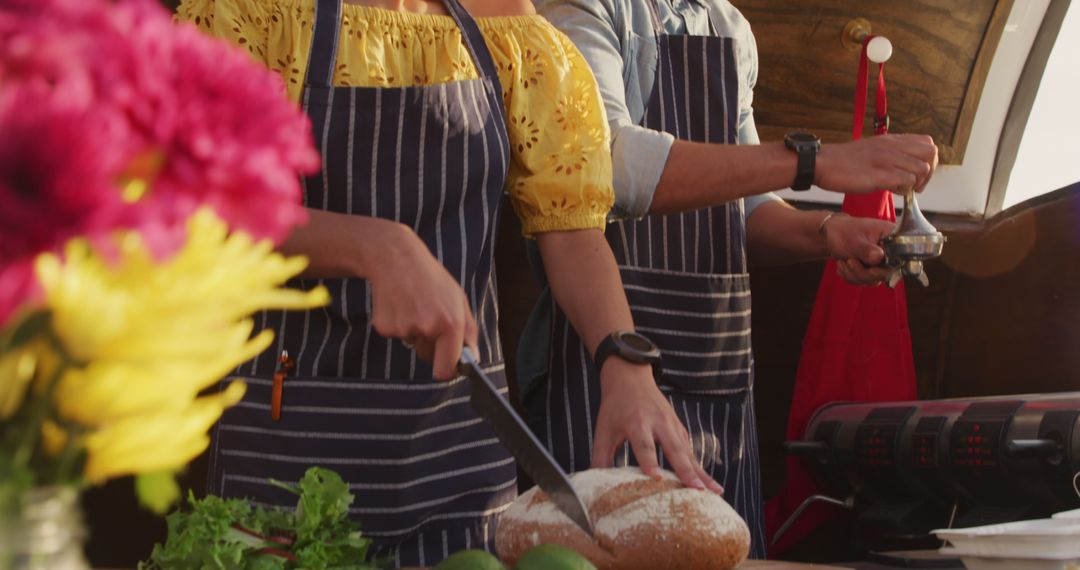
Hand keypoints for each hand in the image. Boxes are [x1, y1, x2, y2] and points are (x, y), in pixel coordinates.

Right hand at [365, 221, 477, 379]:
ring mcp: (404, 328)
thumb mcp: (458, 299)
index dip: (446, 371)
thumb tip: (473, 358)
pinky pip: (395, 335)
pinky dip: (398, 323)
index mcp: (450, 323)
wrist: (396, 258)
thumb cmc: (431, 279)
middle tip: (428, 316)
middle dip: (429, 344)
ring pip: (412, 343)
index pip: (446, 368)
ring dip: (414, 330)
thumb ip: (468, 331)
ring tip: (414, 304)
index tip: (445, 367)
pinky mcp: (384, 327)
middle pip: (427, 357)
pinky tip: (400, 304)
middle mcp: (427, 328)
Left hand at [591, 358, 723, 493]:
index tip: (657, 478)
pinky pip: (690, 450)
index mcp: (636, 422)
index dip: (649, 461)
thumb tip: (594, 484)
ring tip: (715, 492)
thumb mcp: (603, 429)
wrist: (630, 377)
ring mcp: (672, 425)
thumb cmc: (615, 407)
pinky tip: (710, 485)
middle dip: (686, 471)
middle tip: (697, 490)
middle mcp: (658, 423)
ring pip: (688, 452)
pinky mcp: (679, 428)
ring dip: (701, 473)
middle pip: (674, 449)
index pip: (644, 445)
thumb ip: (600, 456)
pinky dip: (700, 467)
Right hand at [815, 134, 938, 194]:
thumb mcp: (873, 148)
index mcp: (892, 140)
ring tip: (900, 188)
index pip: (928, 144)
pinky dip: (903, 190)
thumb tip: (904, 163)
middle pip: (931, 154)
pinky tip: (891, 190)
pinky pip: (906, 182)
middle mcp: (893, 147)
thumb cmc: (844, 160)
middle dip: (928, 173)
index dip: (928, 161)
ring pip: (921, 170)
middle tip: (915, 185)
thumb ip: (891, 152)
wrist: (822, 163)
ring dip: (915, 183)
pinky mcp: (880, 175)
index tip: (917, 174)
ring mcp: (887, 160)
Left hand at [821, 213, 894, 285]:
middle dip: (863, 273)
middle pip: (887, 273)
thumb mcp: (853, 240)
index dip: (885, 268)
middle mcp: (890, 249)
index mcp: (891, 236)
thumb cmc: (842, 232)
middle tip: (849, 261)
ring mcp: (882, 260)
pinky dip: (852, 276)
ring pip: (874, 279)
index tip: (870, 269)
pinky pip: (866, 281)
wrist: (830, 234)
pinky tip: (844, 266)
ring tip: (843, 262)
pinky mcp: (873, 268)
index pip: (901, 258)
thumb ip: (866, 250)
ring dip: (854, 274)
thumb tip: (879, 257)